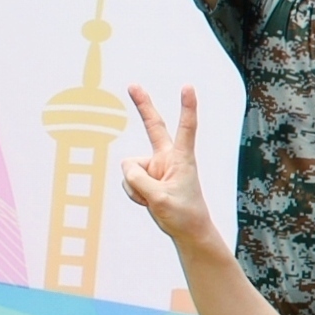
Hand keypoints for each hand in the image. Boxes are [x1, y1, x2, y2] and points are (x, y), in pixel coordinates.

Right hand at [117, 84, 220, 250]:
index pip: (186, 128)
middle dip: (143, 105)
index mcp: (182, 158)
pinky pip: (128, 181)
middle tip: (133, 85)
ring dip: (136, 187)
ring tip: (154, 199)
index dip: (187, 107)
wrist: (187, 230)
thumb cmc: (183, 214)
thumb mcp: (160, 198)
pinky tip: (147, 201)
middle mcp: (168, 157)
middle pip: (154, 126)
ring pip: (130, 169)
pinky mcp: (146, 177)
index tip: (187, 87)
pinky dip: (134, 193)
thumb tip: (128, 167)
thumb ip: (140, 180)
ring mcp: (155, 166)